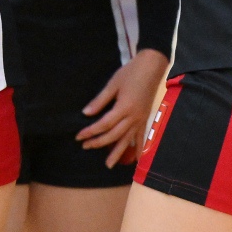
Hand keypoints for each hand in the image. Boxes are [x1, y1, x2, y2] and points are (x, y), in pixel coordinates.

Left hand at [77, 48, 168, 166]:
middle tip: (86, 147)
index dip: (90, 131)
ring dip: (118, 152)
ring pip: (127, 139)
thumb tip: (86, 113)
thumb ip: (100, 101)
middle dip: (99, 142)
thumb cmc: (131, 72)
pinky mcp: (145, 118)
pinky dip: (138, 148)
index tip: (79, 136)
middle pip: (114, 135)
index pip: (104, 124)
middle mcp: (133, 117)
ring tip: (109, 164)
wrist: (152, 67)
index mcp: (124, 107)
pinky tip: (136, 158)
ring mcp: (141, 119)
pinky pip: (141, 137)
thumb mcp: (113, 84)